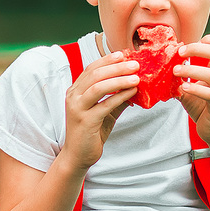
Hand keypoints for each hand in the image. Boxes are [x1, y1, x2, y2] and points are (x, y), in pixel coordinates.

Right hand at [63, 49, 138, 169]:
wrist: (78, 156)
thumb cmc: (90, 132)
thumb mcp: (104, 111)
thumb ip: (115, 98)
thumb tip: (134, 85)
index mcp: (75, 91)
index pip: (91, 69)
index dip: (107, 60)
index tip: (123, 54)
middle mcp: (73, 96)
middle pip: (95, 74)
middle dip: (116, 67)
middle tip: (135, 64)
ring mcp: (77, 108)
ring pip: (98, 87)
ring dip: (119, 79)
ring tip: (136, 77)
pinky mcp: (85, 121)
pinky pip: (104, 105)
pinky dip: (119, 96)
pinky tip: (132, 92)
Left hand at [176, 34, 209, 145]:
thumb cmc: (202, 106)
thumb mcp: (190, 86)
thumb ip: (182, 75)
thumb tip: (161, 64)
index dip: (206, 39)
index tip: (186, 47)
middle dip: (197, 49)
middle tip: (179, 53)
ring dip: (191, 70)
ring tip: (175, 72)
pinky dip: (195, 89)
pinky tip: (183, 89)